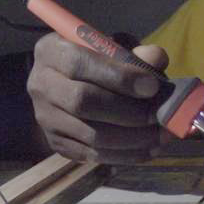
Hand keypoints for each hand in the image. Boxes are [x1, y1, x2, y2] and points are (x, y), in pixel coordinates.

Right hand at [27, 32, 168, 162]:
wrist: (77, 83)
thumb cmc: (101, 60)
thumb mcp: (117, 47)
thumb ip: (137, 53)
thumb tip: (156, 59)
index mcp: (51, 50)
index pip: (80, 64)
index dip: (119, 77)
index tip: (153, 86)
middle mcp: (40, 84)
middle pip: (83, 102)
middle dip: (129, 112)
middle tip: (160, 115)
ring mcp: (45, 117)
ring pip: (91, 135)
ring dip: (133, 139)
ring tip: (162, 135)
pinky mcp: (56, 143)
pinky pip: (92, 155)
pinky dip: (125, 155)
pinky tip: (150, 149)